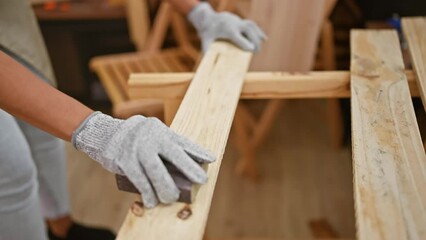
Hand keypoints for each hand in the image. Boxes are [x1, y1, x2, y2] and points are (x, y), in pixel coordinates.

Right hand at [72, 112, 214, 207]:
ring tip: (171, 198)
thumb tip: (190, 161)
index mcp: (160, 129)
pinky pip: (139, 179)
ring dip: (165, 187)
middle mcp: (150, 135)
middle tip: (201, 180)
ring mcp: (136, 147)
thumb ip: (167, 145)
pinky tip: (151, 201)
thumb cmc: (134, 138)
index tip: (211, 159)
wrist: (103, 133)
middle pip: (173, 153)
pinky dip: (147, 192)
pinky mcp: (124, 159)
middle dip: (188, 168)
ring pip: (155, 170)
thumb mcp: (152, 135)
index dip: (197, 151)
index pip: (182, 141)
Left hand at [188, 2, 265, 52]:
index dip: (244, 42)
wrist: (209, 18)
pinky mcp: (241, 21)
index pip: (236, 36)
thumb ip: (207, 50)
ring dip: (258, 35)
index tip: (251, 50)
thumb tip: (207, 64)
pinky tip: (264, 39)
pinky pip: (252, 25)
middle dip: (254, 39)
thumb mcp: (206, 40)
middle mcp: (234, 23)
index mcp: (226, 28)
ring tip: (262, 45)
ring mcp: (238, 21)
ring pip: (251, 26)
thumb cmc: (208, 32)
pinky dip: (258, 31)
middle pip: (247, 29)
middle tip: (257, 51)